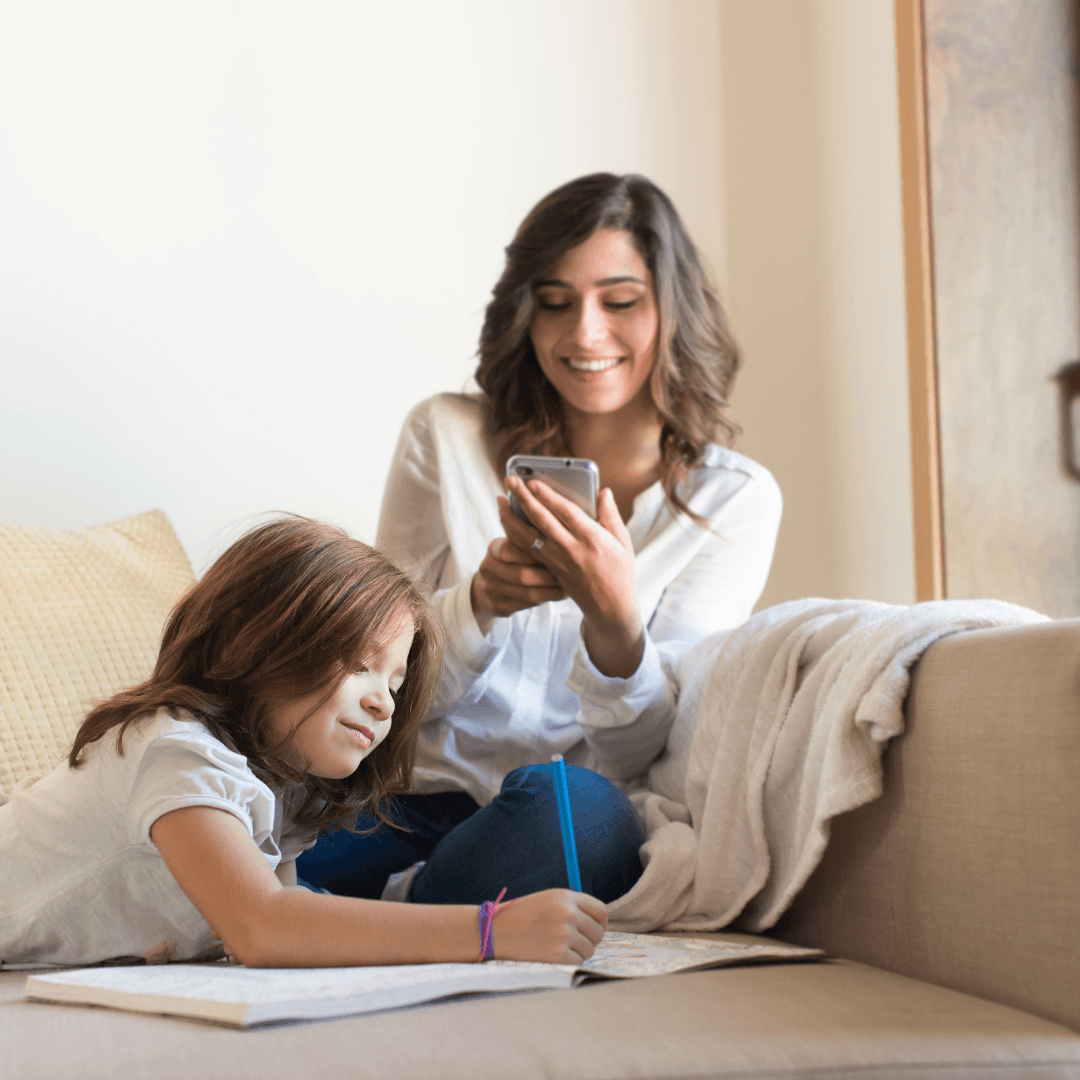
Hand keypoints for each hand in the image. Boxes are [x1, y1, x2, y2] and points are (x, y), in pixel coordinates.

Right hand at [470, 524, 565, 619]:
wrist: (491, 587)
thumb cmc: (515, 561)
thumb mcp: (517, 547)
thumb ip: (532, 543)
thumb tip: (560, 541)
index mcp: (494, 548)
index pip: (510, 549)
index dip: (532, 553)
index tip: (552, 555)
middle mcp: (488, 568)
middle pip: (522, 575)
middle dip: (547, 577)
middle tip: (565, 576)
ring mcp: (490, 589)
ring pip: (527, 594)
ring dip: (550, 592)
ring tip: (566, 588)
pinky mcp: (496, 606)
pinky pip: (525, 606)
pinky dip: (544, 601)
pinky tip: (556, 596)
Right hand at [491, 889, 606, 963]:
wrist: (494, 931)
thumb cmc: (521, 916)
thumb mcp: (548, 900)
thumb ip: (572, 907)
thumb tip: (598, 922)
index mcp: (566, 896)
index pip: (601, 910)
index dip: (599, 923)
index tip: (592, 930)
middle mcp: (568, 913)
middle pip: (598, 932)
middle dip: (590, 940)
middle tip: (574, 943)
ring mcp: (563, 934)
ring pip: (589, 949)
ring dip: (578, 952)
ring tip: (558, 947)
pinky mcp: (558, 954)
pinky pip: (578, 962)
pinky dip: (569, 962)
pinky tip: (553, 955)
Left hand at [502, 476, 643, 677]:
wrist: (611, 609)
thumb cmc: (620, 573)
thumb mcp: (623, 543)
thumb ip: (611, 516)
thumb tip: (603, 492)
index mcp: (592, 539)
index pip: (565, 512)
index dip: (547, 496)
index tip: (533, 482)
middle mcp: (571, 550)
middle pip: (541, 520)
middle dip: (523, 498)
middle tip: (510, 480)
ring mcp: (557, 562)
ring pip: (526, 538)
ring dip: (510, 518)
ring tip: (500, 501)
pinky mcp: (550, 571)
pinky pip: (527, 552)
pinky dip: (514, 536)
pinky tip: (506, 523)